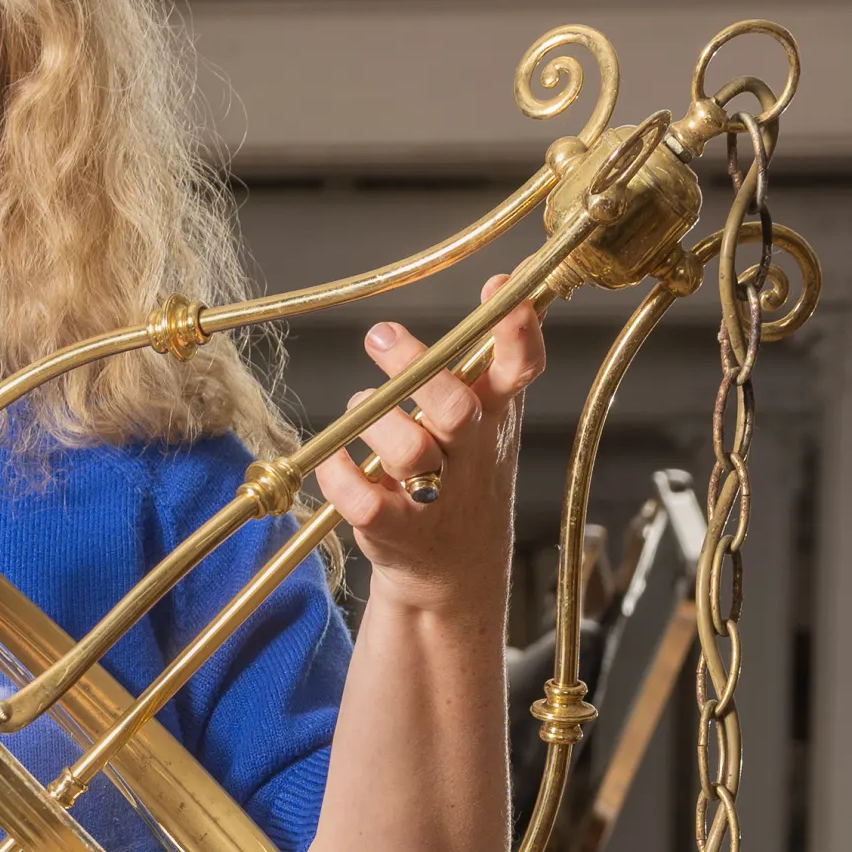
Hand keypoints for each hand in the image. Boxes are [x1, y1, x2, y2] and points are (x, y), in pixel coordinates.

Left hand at [314, 274, 545, 618]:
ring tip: (362, 405)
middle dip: (417, 370)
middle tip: (381, 334)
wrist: (455, 573)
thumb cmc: (465, 478)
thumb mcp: (491, 418)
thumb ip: (493, 356)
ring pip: (409, 451)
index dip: (514, 334)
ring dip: (376, 420)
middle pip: (454, 410)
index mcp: (496, 420)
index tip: (500, 292)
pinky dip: (339, 473)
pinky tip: (334, 458)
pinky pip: (362, 499)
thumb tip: (505, 278)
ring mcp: (435, 499)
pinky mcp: (396, 532)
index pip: (518, 371)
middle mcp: (472, 458)